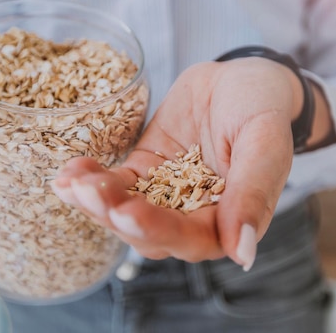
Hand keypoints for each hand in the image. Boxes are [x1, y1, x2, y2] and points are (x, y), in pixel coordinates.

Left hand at [51, 58, 303, 270]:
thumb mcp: (265, 143)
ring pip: (125, 212)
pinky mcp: (144, 172)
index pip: (191, 239)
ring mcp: (164, 195)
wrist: (239, 79)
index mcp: (228, 220)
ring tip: (71, 182)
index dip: (157, 230)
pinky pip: (115, 184)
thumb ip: (254, 195)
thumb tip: (243, 255)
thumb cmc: (262, 108)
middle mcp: (193, 216)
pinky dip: (90, 181)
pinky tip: (70, 171)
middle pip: (148, 233)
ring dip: (95, 202)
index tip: (128, 212)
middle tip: (86, 192)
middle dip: (114, 215)